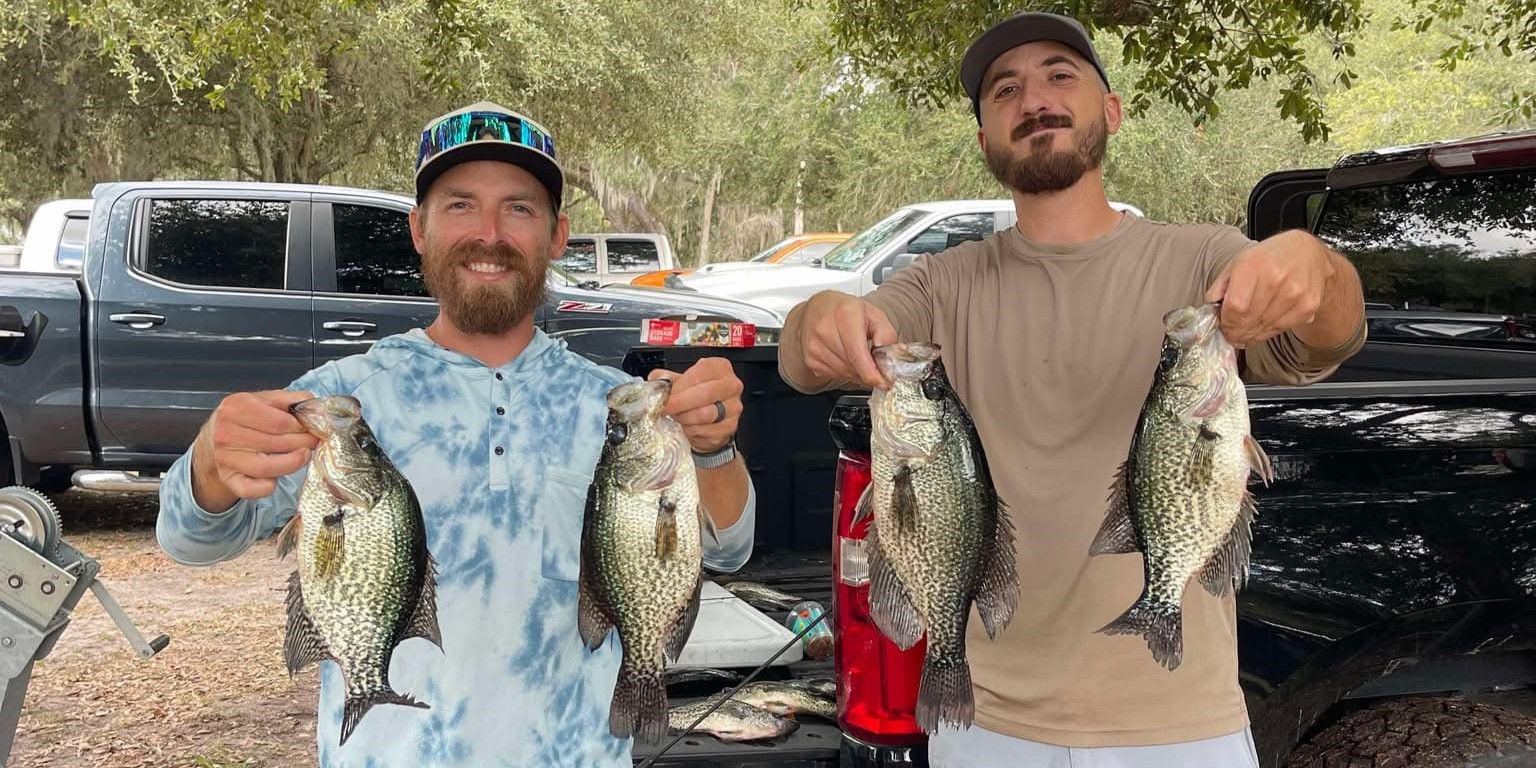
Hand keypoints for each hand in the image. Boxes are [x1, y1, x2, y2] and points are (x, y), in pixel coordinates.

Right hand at [194, 389, 318, 504]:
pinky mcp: (228, 478)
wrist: (215, 438)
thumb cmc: (246, 418)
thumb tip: (315, 407)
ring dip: (292, 464)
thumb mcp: (266, 400)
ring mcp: (225, 457)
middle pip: (275, 444)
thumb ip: (292, 400)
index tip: (312, 429)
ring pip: (266, 467)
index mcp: (236, 408)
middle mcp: (226, 433)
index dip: (301, 428)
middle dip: (302, 444)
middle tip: (313, 443)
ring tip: (304, 456)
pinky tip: (277, 480)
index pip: (278, 422)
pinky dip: (267, 487)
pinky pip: (249, 489)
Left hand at [647, 358, 741, 453]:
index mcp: (720, 367)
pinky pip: (707, 431)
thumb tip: (656, 380)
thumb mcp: (681, 382)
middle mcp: (731, 386)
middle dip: (681, 403)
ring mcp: (733, 407)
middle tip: (667, 407)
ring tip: (677, 416)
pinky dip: (692, 430)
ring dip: (685, 417)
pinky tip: (688, 426)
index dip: (679, 386)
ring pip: (705, 414)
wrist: (708, 419)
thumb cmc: (696, 396)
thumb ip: (667, 378)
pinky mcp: (730, 427)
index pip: (699, 374)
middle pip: (705, 394)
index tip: (666, 394)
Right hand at [796, 291, 898, 388]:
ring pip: (844, 373)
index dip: (872, 374)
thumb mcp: (873, 313)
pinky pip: (835, 375)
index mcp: (845, 315)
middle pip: (853, 366)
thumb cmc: (845, 310)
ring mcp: (815, 347)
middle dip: (868, 371)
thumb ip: (885, 334)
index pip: (858, 355)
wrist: (817, 309)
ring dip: (857, 372)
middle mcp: (825, 331)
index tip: (883, 382)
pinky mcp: (810, 360)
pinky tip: (846, 357)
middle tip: (876, 365)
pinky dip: (845, 371)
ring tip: (859, 356)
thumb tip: (887, 357)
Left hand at [1206, 230, 1336, 347]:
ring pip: (1264, 328)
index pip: (1235, 307)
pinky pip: (1280, 329)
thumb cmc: (1268, 258)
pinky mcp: (1308, 306)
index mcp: (1253, 266)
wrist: (1307, 253)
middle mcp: (1276, 278)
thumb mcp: (1237, 264)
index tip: (1223, 327)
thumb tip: (1209, 312)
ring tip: (1246, 330)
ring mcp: (1295, 293)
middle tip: (1232, 334)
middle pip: (1249, 321)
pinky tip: (1263, 325)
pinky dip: (1268, 332)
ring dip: (1251, 335)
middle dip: (1236, 332)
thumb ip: (1219, 288)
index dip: (1226, 323)